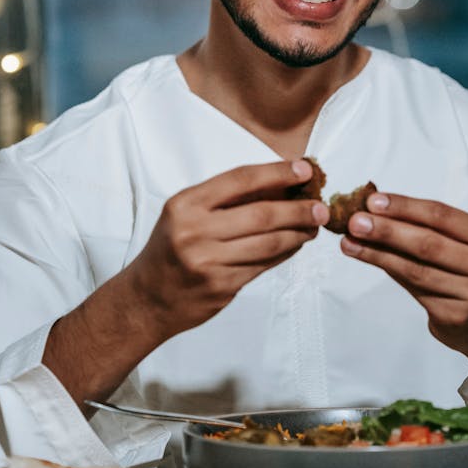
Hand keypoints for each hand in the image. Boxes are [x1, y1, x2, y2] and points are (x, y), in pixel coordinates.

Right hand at [129, 159, 327, 342]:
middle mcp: (195, 231)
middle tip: (320, 207)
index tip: (304, 169)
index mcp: (185, 204)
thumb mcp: (185, 214)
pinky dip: (284, 253)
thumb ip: (225, 200)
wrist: (147, 298)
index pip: (240, 180)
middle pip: (261, 214)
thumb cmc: (171, 248)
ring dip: (297, 234)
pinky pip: (263, 265)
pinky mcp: (221, 287)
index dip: (276, 173)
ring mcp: (208, 262)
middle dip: (297, 209)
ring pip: (268, 243)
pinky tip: (294, 245)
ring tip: (313, 226)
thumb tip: (279, 184)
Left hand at [340, 193, 467, 359]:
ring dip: (377, 252)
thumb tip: (374, 209)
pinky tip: (366, 258)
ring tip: (350, 241)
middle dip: (387, 230)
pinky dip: (386, 270)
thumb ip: (424, 228)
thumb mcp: (458, 246)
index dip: (405, 206)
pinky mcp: (456, 317)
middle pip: (429, 242)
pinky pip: (414, 289)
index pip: (442, 215)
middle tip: (355, 221)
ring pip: (416, 269)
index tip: (373, 201)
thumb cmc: (465, 274)